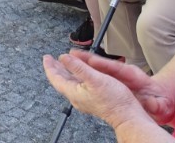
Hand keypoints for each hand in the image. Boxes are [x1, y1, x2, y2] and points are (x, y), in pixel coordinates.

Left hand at [43, 51, 174, 125]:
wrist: (127, 115)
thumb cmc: (114, 100)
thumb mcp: (94, 78)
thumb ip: (77, 67)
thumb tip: (63, 57)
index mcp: (74, 92)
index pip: (55, 78)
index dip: (50, 67)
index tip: (47, 57)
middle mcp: (76, 97)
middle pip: (61, 81)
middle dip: (56, 68)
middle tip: (52, 59)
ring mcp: (84, 99)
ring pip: (69, 83)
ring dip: (65, 72)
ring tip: (63, 63)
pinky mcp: (92, 100)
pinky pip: (77, 86)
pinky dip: (74, 76)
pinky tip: (79, 74)